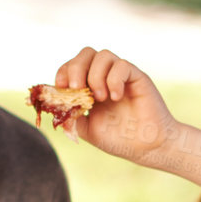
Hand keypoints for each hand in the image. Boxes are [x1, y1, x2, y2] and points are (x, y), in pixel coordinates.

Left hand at [52, 47, 179, 162]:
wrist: (146, 148)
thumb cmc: (118, 139)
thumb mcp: (86, 129)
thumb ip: (70, 116)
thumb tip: (54, 105)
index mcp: (90, 87)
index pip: (72, 66)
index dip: (64, 71)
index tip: (61, 87)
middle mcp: (105, 77)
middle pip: (86, 53)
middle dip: (75, 68)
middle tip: (77, 88)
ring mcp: (121, 76)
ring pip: (103, 55)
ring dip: (95, 75)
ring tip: (99, 98)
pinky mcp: (137, 78)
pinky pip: (122, 65)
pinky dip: (114, 79)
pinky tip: (116, 97)